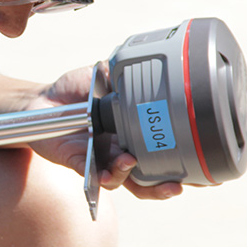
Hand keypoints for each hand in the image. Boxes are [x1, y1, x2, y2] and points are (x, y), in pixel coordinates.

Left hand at [26, 65, 183, 200]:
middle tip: (178, 185)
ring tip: (131, 162)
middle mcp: (118, 153)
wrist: (44, 98)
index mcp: (131, 135)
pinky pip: (89, 174)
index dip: (180, 165)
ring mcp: (98, 160)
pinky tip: (105, 172)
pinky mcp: (75, 162)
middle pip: (146, 180)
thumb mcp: (104, 75)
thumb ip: (124, 73)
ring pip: (119, 180)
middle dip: (163, 186)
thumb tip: (144, 59)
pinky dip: (99, 175)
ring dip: (128, 175)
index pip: (160, 155)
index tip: (203, 169)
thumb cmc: (77, 90)